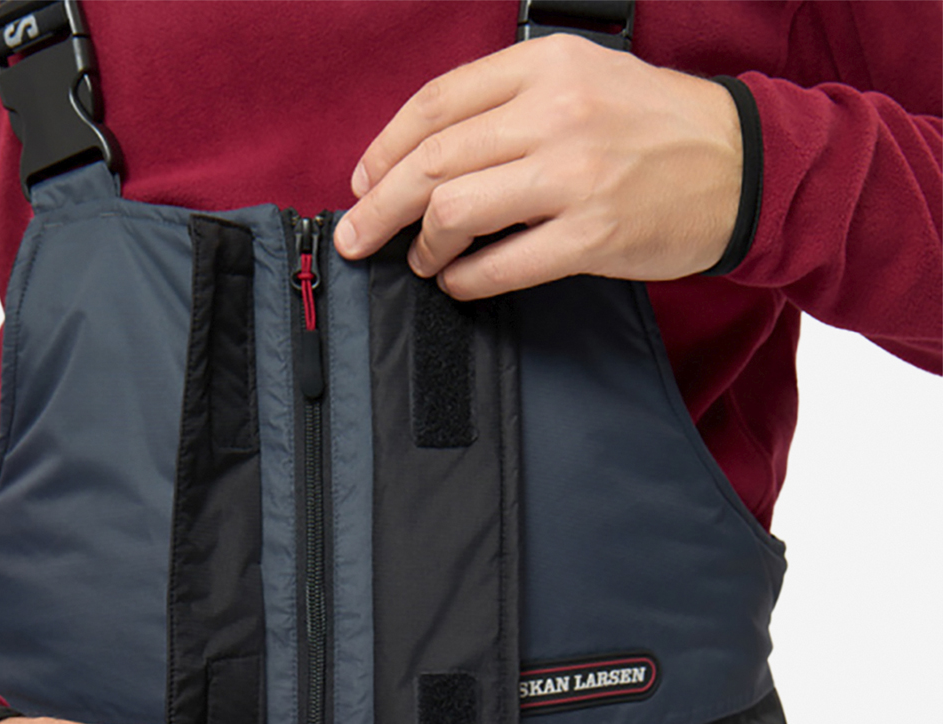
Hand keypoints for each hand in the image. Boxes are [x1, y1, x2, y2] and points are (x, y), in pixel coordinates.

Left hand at [333, 34, 741, 297]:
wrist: (740, 164)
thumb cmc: (653, 126)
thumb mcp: (583, 80)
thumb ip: (509, 104)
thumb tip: (428, 155)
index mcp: (547, 66)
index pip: (436, 104)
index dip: (384, 148)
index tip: (362, 180)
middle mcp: (556, 113)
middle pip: (432, 161)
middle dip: (378, 206)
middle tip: (357, 237)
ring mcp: (575, 175)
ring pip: (455, 210)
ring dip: (423, 243)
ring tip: (424, 258)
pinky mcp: (592, 234)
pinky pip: (500, 264)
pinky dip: (464, 279)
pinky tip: (458, 282)